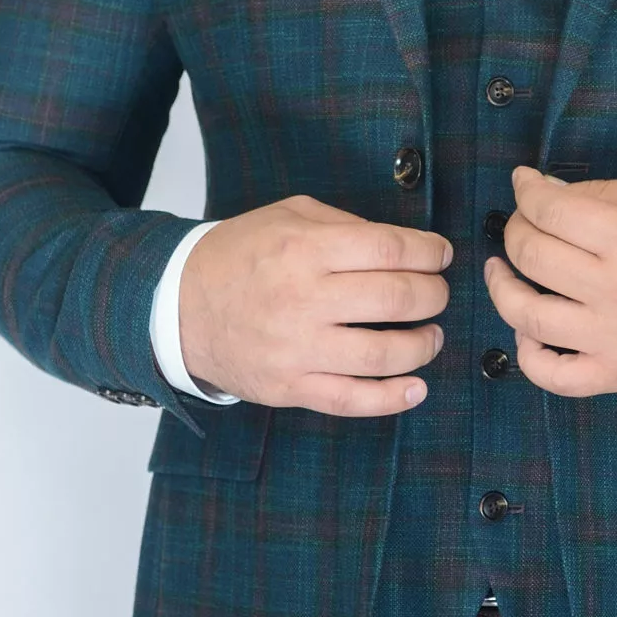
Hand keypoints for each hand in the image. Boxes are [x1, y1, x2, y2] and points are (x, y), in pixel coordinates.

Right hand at [179, 196, 451, 414]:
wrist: (177, 306)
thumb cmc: (238, 256)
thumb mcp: (286, 217)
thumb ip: (343, 225)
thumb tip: (401, 247)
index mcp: (304, 249)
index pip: (389, 249)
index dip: (429, 252)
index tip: (440, 255)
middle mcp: (303, 298)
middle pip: (396, 299)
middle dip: (433, 295)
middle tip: (436, 294)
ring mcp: (296, 348)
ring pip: (382, 353)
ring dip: (423, 345)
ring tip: (430, 336)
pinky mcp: (289, 386)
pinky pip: (351, 399)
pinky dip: (392, 398)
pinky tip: (416, 388)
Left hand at [483, 167, 616, 397]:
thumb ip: (604, 194)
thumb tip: (546, 192)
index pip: (550, 210)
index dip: (526, 191)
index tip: (523, 185)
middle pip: (530, 255)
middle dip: (515, 230)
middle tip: (521, 224)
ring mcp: (614, 339)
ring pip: (526, 315)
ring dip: (503, 288)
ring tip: (505, 272)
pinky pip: (552, 374)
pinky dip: (528, 353)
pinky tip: (530, 330)